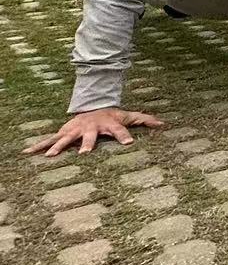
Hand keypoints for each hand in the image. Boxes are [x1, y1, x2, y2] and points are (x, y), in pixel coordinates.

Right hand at [25, 108, 163, 157]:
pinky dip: (38, 147)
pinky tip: (26, 154)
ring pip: (66, 139)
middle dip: (87, 144)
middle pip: (89, 136)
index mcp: (108, 125)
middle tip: (85, 154)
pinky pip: (48, 141)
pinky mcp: (63, 133)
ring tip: (51, 157)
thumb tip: (164, 125)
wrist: (92, 107)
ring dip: (58, 147)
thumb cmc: (113, 116)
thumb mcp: (129, 116)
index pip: (119, 130)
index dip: (124, 136)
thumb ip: (146, 120)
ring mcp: (75, 130)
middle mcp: (90, 128)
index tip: (128, 144)